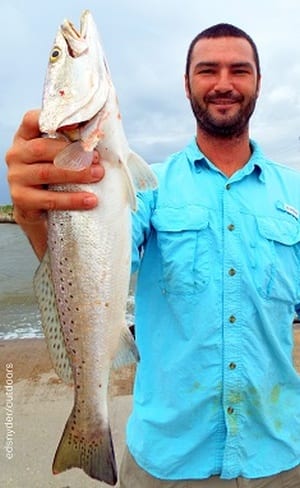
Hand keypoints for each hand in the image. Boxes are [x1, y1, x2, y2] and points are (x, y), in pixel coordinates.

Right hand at [5, 109, 103, 257]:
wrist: (38, 211)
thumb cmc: (54, 178)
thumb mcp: (57, 158)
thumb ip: (70, 144)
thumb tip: (99, 136)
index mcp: (25, 138)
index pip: (32, 120)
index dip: (52, 119)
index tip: (76, 124)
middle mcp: (16, 155)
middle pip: (42, 148)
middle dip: (72, 153)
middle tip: (96, 158)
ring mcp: (16, 177)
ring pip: (46, 173)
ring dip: (75, 174)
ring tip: (97, 175)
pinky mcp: (21, 199)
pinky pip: (49, 199)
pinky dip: (72, 199)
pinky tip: (90, 200)